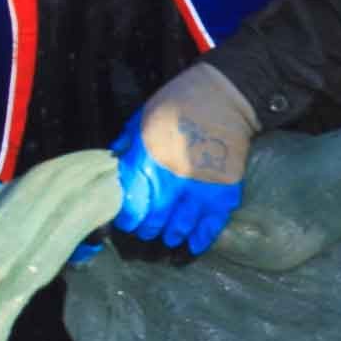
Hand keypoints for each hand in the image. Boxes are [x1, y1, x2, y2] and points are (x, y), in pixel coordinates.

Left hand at [109, 62, 255, 261]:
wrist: (224, 97)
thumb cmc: (179, 103)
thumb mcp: (143, 116)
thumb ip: (128, 142)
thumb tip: (115, 161)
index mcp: (146, 164)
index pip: (130, 205)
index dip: (127, 216)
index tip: (128, 217)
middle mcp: (170, 184)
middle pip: (153, 221)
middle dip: (148, 228)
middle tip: (148, 228)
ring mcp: (198, 191)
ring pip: (180, 228)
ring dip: (172, 234)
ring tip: (170, 235)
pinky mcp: (222, 194)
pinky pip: (210, 226)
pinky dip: (201, 238)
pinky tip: (193, 243)